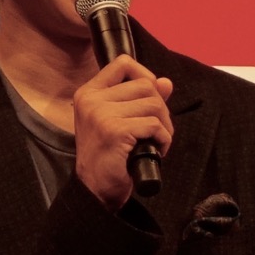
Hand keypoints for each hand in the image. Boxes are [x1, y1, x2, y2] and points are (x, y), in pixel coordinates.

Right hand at [72, 53, 172, 209]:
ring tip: (154, 141)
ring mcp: (101, 114)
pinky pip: (155, 125)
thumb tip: (166, 82)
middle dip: (160, 107)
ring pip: (154, 104)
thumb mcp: (119, 122)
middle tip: (156, 130)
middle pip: (145, 85)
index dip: (144, 74)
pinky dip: (163, 139)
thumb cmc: (107, 158)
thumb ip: (140, 99)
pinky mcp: (115, 131)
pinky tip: (154, 151)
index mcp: (88, 93)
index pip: (122, 63)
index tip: (150, 95)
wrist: (95, 190)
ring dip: (164, 125)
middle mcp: (92, 100)